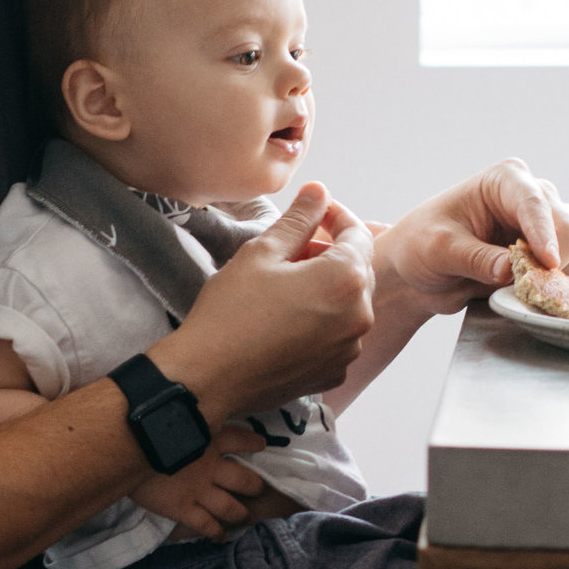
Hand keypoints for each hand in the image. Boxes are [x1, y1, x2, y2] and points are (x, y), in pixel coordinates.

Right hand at [129, 425, 274, 540]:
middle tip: (257, 489)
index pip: (241, 439)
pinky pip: (206, 525)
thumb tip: (180, 397)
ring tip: (244, 516)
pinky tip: (221, 537)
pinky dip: (216, 533)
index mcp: (211, 438)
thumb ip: (184, 411)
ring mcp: (199, 491)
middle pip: (245, 481)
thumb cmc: (147, 424)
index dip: (253, 442)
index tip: (261, 444)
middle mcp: (212, 467)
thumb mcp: (173, 412)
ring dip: (240, 513)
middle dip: (254, 486)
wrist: (127, 447)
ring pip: (231, 507)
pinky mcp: (183, 509)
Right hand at [162, 185, 373, 416]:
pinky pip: (338, 336)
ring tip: (287, 286)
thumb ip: (299, 218)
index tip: (314, 211)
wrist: (209, 376)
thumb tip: (319, 191)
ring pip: (349, 304)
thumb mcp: (263, 252)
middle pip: (358, 269)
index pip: (357, 233)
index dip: (335, 216)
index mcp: (346, 279)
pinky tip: (289, 319)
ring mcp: (349, 349)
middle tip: (294, 249)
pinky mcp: (334, 373)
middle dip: (331, 253)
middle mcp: (359, 316)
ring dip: (327, 288)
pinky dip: (323, 321)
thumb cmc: (231, 312)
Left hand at [375, 157, 568, 313]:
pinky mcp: (550, 256)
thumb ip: (475, 258)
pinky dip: (567, 288)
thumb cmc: (422, 245)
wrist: (419, 272)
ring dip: (560, 279)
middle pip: (567, 229)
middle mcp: (533, 198)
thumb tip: (511, 270)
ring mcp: (546, 228)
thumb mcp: (440, 250)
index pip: (534, 203)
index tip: (548, 263)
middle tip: (532, 291)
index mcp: (505, 181)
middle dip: (555, 262)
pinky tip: (552, 301)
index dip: (544, 234)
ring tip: (530, 297)